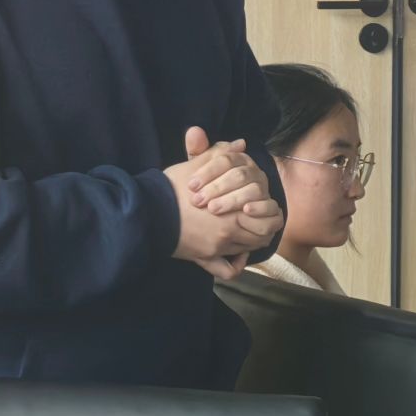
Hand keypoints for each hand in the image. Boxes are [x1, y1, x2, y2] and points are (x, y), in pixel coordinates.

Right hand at [168, 126, 280, 276]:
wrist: (148, 212)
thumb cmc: (172, 188)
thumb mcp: (196, 165)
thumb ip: (221, 154)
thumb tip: (240, 144)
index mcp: (231, 209)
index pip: (266, 214)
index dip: (268, 210)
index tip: (261, 203)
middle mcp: (228, 232)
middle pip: (261, 235)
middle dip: (263, 227)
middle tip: (258, 219)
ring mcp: (217, 248)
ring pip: (248, 251)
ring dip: (252, 243)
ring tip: (248, 232)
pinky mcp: (204, 259)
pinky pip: (228, 270)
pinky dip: (236, 265)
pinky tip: (236, 256)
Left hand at [181, 128, 270, 216]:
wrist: (227, 217)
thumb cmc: (212, 191)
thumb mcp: (202, 172)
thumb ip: (197, 152)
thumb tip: (194, 131)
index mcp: (239, 159)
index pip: (226, 159)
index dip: (207, 172)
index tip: (191, 185)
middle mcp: (255, 172)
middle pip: (238, 175)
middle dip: (216, 188)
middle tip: (198, 200)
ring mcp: (264, 190)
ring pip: (253, 190)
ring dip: (232, 200)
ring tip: (213, 209)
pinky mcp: (272, 209)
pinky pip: (271, 207)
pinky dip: (259, 208)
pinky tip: (245, 211)